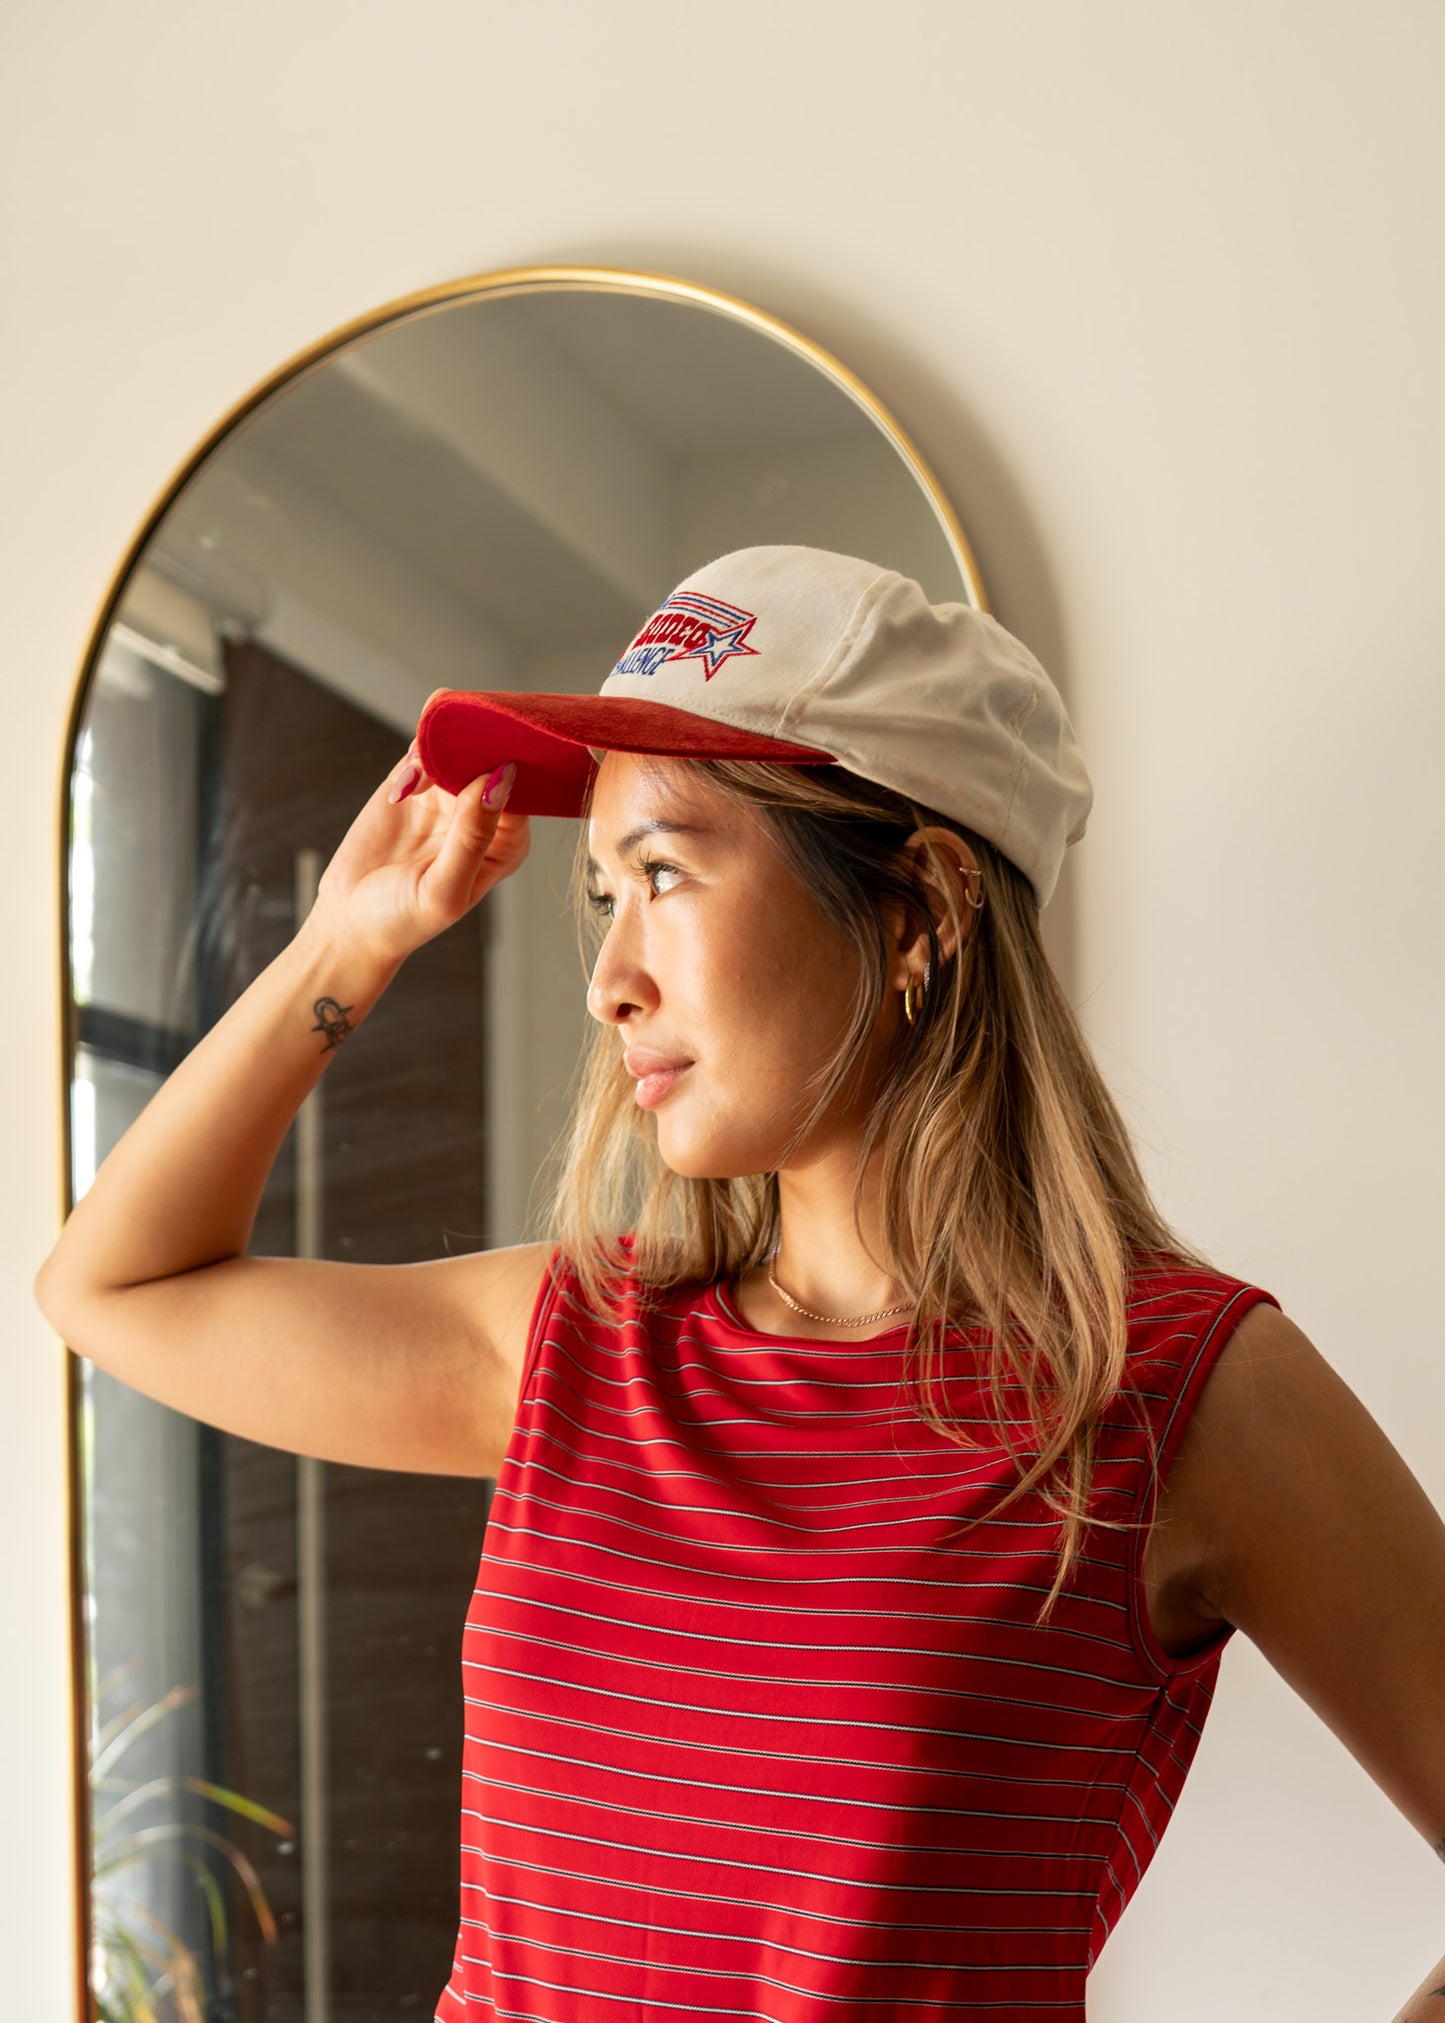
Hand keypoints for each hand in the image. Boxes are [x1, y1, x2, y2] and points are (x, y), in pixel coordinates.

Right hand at [308, 691, 530, 970]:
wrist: (351, 920)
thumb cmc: (404, 918)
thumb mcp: (442, 889)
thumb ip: (473, 836)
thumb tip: (501, 778)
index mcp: (507, 844)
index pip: (522, 792)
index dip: (505, 765)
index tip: (480, 760)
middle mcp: (485, 815)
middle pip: (493, 760)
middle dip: (470, 750)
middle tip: (439, 766)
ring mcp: (450, 796)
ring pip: (459, 747)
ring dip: (436, 755)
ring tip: (410, 789)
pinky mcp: (416, 783)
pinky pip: (425, 748)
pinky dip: (414, 759)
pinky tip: (398, 793)